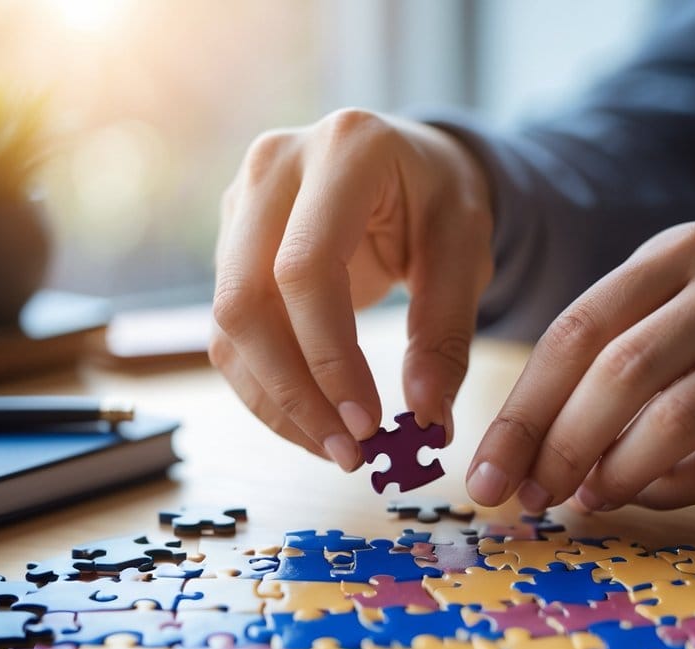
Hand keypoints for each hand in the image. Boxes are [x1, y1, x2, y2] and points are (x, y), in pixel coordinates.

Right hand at [210, 109, 493, 469]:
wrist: (410, 166)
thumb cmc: (440, 201)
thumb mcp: (466, 252)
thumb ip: (446, 333)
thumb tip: (426, 418)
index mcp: (344, 149)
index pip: (305, 267)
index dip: (328, 356)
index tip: (368, 424)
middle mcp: (274, 167)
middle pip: (246, 300)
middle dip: (294, 392)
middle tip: (348, 453)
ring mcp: (240, 202)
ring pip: (228, 324)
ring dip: (276, 400)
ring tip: (336, 449)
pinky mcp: (229, 243)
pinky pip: (230, 332)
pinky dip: (266, 388)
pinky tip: (311, 422)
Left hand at [466, 222, 694, 511]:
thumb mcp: (661, 331)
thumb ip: (591, 372)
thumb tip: (511, 458)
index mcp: (679, 253)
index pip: (577, 330)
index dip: (523, 409)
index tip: (486, 473)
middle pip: (621, 370)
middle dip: (560, 445)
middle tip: (532, 498)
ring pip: (674, 416)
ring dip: (615, 472)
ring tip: (588, 499)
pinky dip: (671, 489)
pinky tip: (647, 496)